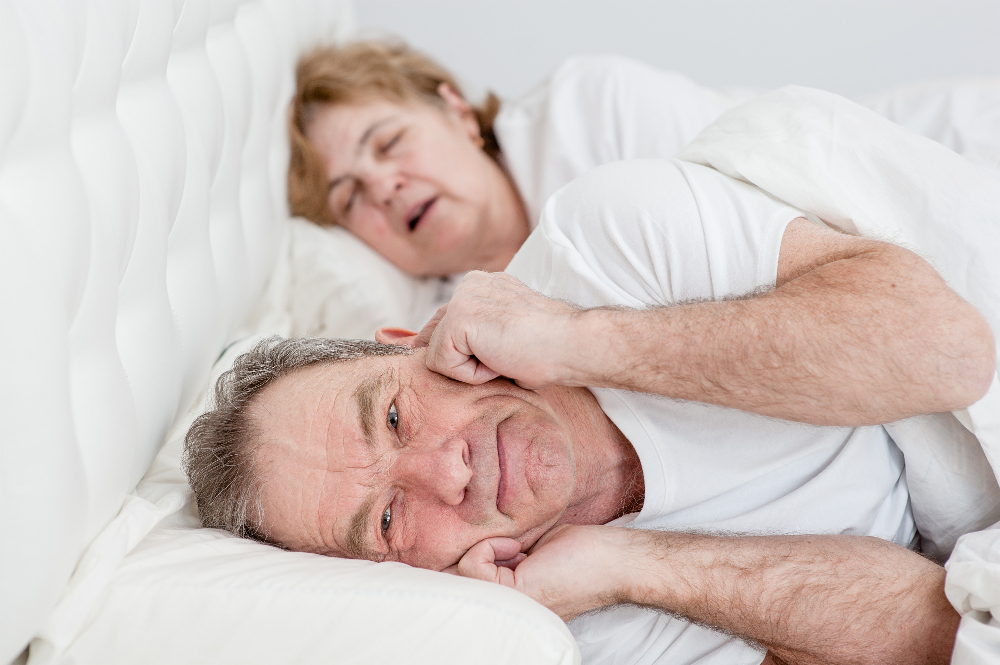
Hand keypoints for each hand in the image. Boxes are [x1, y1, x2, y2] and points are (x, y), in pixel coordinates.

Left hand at [415, 271, 581, 388]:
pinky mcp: (459, 317)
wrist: (576, 344)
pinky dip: (472, 375)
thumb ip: (472, 338)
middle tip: (510, 353)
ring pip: (439, 356)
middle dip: (467, 360)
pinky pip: (443, 365)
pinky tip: (502, 358)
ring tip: (507, 355)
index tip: (501, 352)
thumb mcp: (504, 338)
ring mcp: (462, 298)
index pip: (446, 327)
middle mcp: (469, 285)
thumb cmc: (551, 350)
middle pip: (436, 341)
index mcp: (482, 287)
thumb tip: (425, 351)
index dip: (464, 353)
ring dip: (472, 369)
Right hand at [452, 525, 629, 620]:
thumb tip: (468, 540)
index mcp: (513, 604)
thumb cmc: (580, 553)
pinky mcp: (515, 593)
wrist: (611, 560)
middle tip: (503, 548)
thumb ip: (502, 557)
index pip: (468, 591)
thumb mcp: (530, 552)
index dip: (463, 564)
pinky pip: (473, 564)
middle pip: (458, 585)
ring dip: (483, 548)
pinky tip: (517, 549)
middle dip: (468, 557)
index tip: (489, 549)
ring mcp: (511, 605)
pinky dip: (489, 547)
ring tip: (515, 547)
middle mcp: (509, 610)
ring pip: (460, 575)